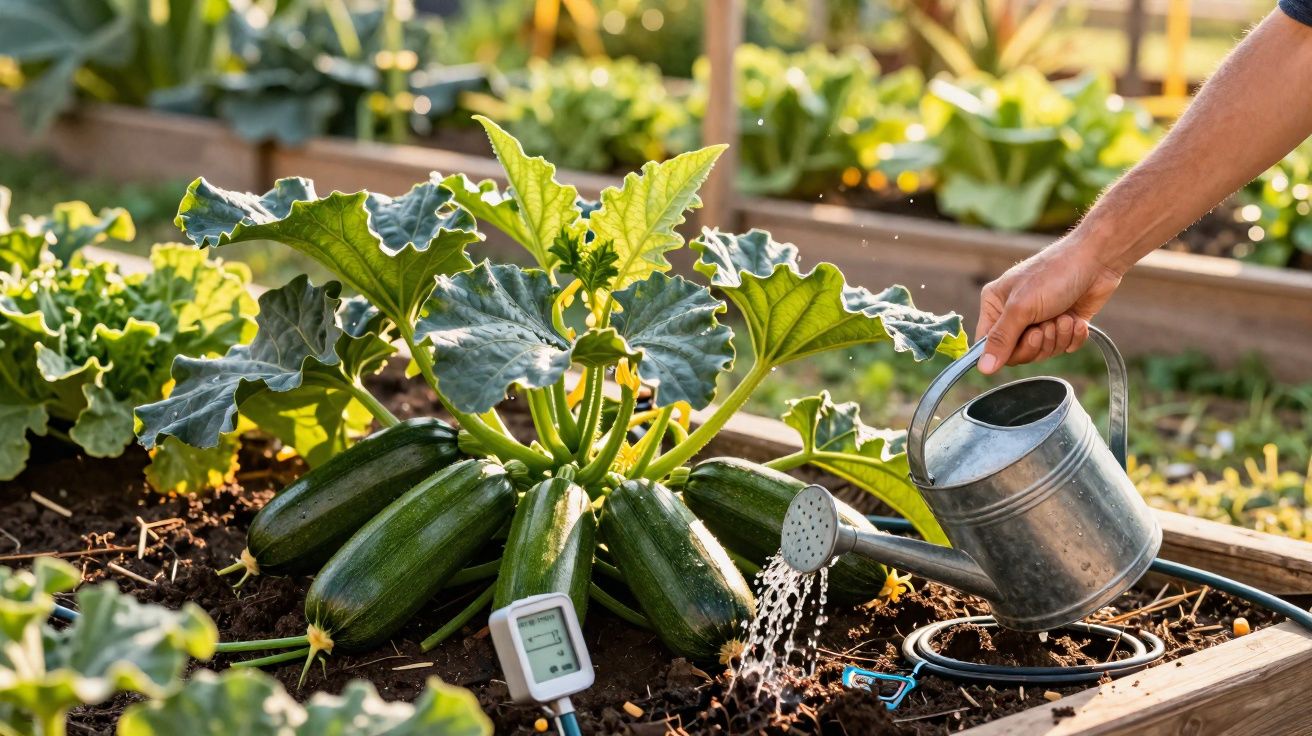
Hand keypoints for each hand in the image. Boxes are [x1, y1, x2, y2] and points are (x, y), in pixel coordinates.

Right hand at [974, 236, 1123, 373]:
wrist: (1097, 260)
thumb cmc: (1054, 274)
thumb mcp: (1021, 308)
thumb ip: (1001, 339)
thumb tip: (983, 368)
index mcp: (996, 304)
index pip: (988, 344)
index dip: (1005, 350)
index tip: (1025, 338)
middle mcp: (1015, 313)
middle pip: (1017, 352)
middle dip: (1037, 342)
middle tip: (1046, 326)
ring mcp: (1040, 319)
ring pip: (1042, 351)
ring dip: (1057, 337)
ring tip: (1064, 317)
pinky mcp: (1063, 324)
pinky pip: (1063, 347)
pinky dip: (1072, 337)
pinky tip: (1077, 320)